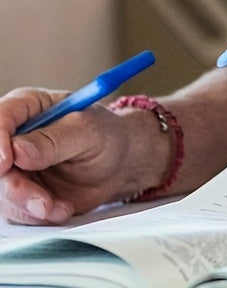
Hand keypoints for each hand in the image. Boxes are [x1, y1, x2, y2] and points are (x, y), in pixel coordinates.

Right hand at [0, 88, 145, 223]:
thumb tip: (18, 150)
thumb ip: (54, 140)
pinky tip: (62, 209)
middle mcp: (15, 136)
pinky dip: (37, 216)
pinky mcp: (19, 192)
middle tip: (42, 201)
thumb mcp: (88, 132)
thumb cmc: (106, 136)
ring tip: (61, 207)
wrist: (118, 164)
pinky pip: (15, 211)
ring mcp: (14, 167)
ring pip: (1, 191)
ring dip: (29, 206)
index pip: (2, 117)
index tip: (6, 163)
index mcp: (30, 107)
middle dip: (14, 187)